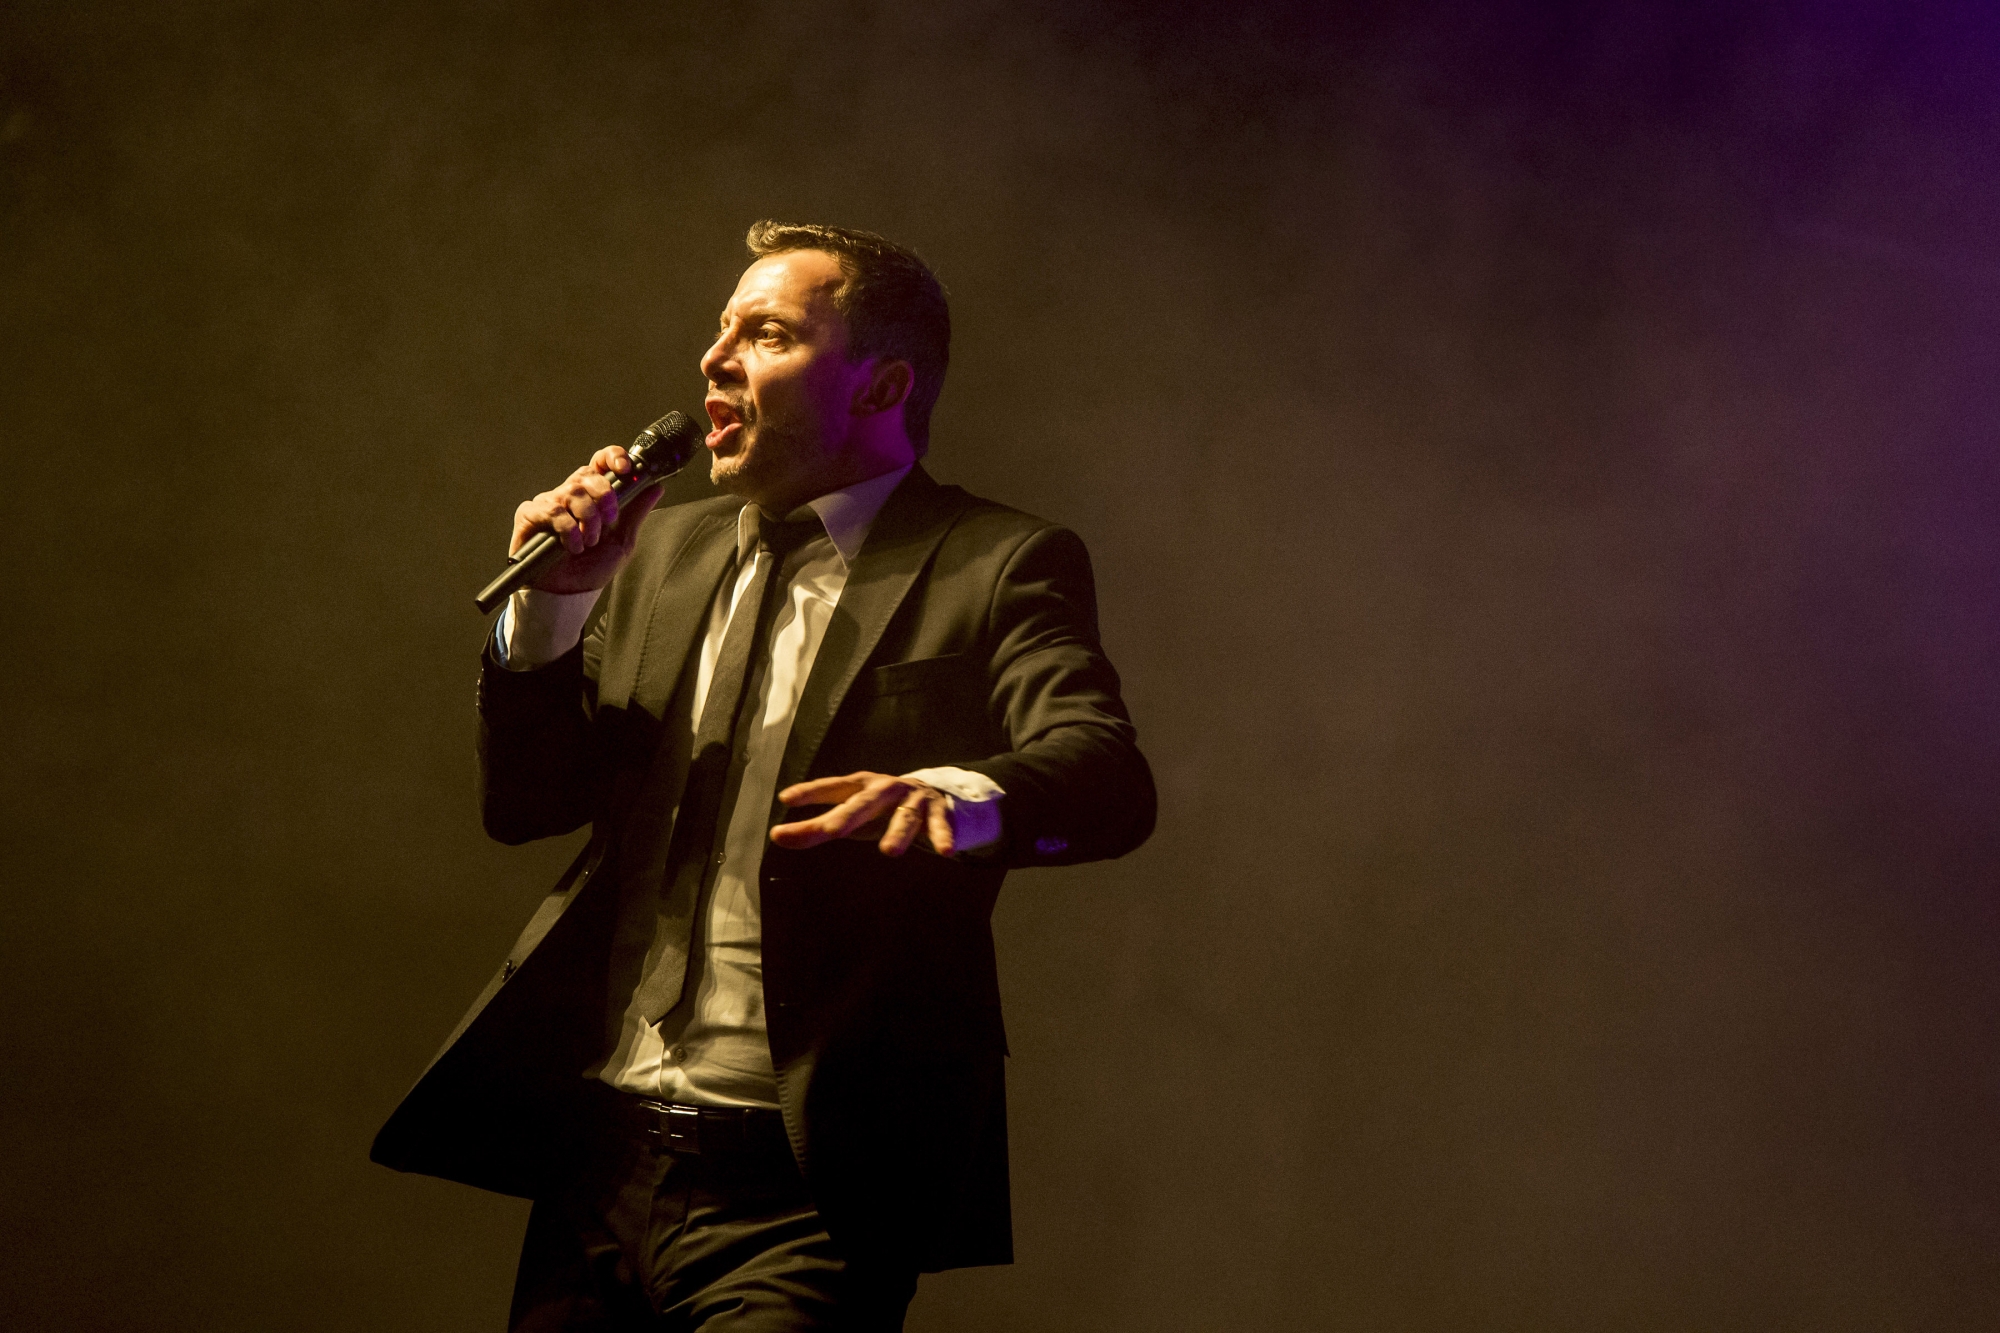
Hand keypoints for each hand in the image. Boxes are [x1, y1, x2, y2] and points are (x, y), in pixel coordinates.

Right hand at [509, 446, 667, 593]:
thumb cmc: (590, 569)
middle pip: (587, 473)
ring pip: (572, 491)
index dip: (612, 457)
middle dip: (605, 496)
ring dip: (588, 519)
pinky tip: (572, 546)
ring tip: (589, 542)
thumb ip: (636, 514)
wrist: (568, 594)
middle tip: (609, 521)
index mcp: (592, 496)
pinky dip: (567, 529)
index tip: (625, 468)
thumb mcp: (622, 542)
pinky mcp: (530, 515)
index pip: (600, 463)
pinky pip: (551, 509)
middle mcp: (569, 495)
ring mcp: (549, 503)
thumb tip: (655, 488)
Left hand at [770, 772, 956, 857]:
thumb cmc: (880, 809)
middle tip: (830, 832)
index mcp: (860, 786)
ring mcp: (912, 799)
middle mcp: (885, 789)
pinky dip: (942, 837)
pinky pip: (939, 826)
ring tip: (889, 851)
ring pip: (903, 817)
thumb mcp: (852, 817)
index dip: (810, 792)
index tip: (786, 799)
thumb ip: (816, 828)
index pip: (832, 788)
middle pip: (864, 802)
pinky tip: (944, 851)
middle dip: (848, 817)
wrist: (933, 794)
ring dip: (897, 833)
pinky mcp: (937, 811)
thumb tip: (777, 837)